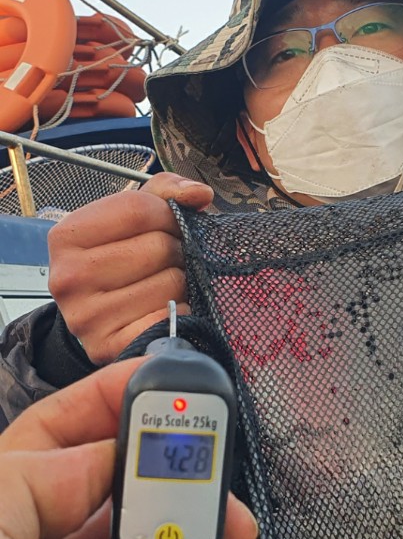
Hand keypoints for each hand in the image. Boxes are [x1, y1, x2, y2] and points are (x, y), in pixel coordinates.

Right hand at [48, 173, 213, 364]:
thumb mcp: (130, 219)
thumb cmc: (119, 261)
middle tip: (167, 261)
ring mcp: (87, 317)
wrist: (100, 319)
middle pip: (158, 247)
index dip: (168, 213)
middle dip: (176, 250)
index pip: (137, 208)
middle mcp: (68, 277)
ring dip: (181, 283)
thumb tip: (200, 193)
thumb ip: (165, 192)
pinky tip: (165, 309)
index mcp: (66, 236)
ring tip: (163, 285)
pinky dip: (180, 312)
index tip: (171, 224)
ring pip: (171, 283)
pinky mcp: (110, 347)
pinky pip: (171, 318)